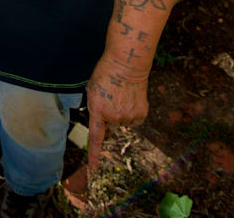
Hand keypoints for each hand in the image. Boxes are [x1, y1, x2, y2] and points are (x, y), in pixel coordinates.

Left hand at [85, 54, 149, 172]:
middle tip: (112, 99)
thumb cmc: (106, 74)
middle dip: (110, 117)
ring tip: (122, 95)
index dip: (94, 155)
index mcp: (97, 111)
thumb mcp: (92, 90)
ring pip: (124, 123)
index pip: (95, 138)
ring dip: (122, 113)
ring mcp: (127, 117)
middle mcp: (112, 117)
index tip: (93, 168)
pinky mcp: (140, 114)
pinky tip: (131, 99)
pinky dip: (134, 113)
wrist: (126, 65)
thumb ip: (95, 108)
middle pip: (111, 126)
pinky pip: (135, 121)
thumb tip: (103, 121)